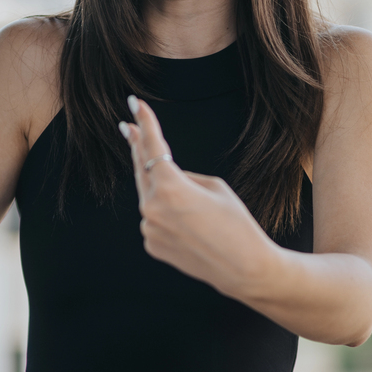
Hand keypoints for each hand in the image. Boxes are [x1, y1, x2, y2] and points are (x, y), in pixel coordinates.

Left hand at [118, 95, 275, 294]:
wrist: (244, 268)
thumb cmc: (236, 223)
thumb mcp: (214, 187)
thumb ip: (182, 177)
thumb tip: (165, 178)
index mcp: (169, 187)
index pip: (152, 146)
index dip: (144, 122)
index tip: (134, 103)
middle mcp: (151, 208)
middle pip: (141, 169)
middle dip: (136, 146)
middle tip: (127, 126)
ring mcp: (148, 229)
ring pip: (149, 197)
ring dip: (159, 188)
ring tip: (184, 194)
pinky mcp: (152, 245)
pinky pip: (155, 219)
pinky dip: (165, 214)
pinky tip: (189, 224)